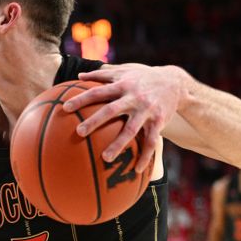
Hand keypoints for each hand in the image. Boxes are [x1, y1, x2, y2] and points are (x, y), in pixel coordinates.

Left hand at [62, 64, 185, 171]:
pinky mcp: (159, 121)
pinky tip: (137, 171)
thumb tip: (80, 76)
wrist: (175, 82)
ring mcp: (147, 110)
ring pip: (131, 130)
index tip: (65, 108)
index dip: (81, 99)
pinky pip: (151, 142)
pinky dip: (145, 157)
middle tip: (79, 132)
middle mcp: (133, 97)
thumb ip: (102, 73)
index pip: (98, 92)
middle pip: (111, 110)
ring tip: (105, 158)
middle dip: (95, 121)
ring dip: (119, 144)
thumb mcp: (124, 70)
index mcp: (122, 85)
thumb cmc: (143, 76)